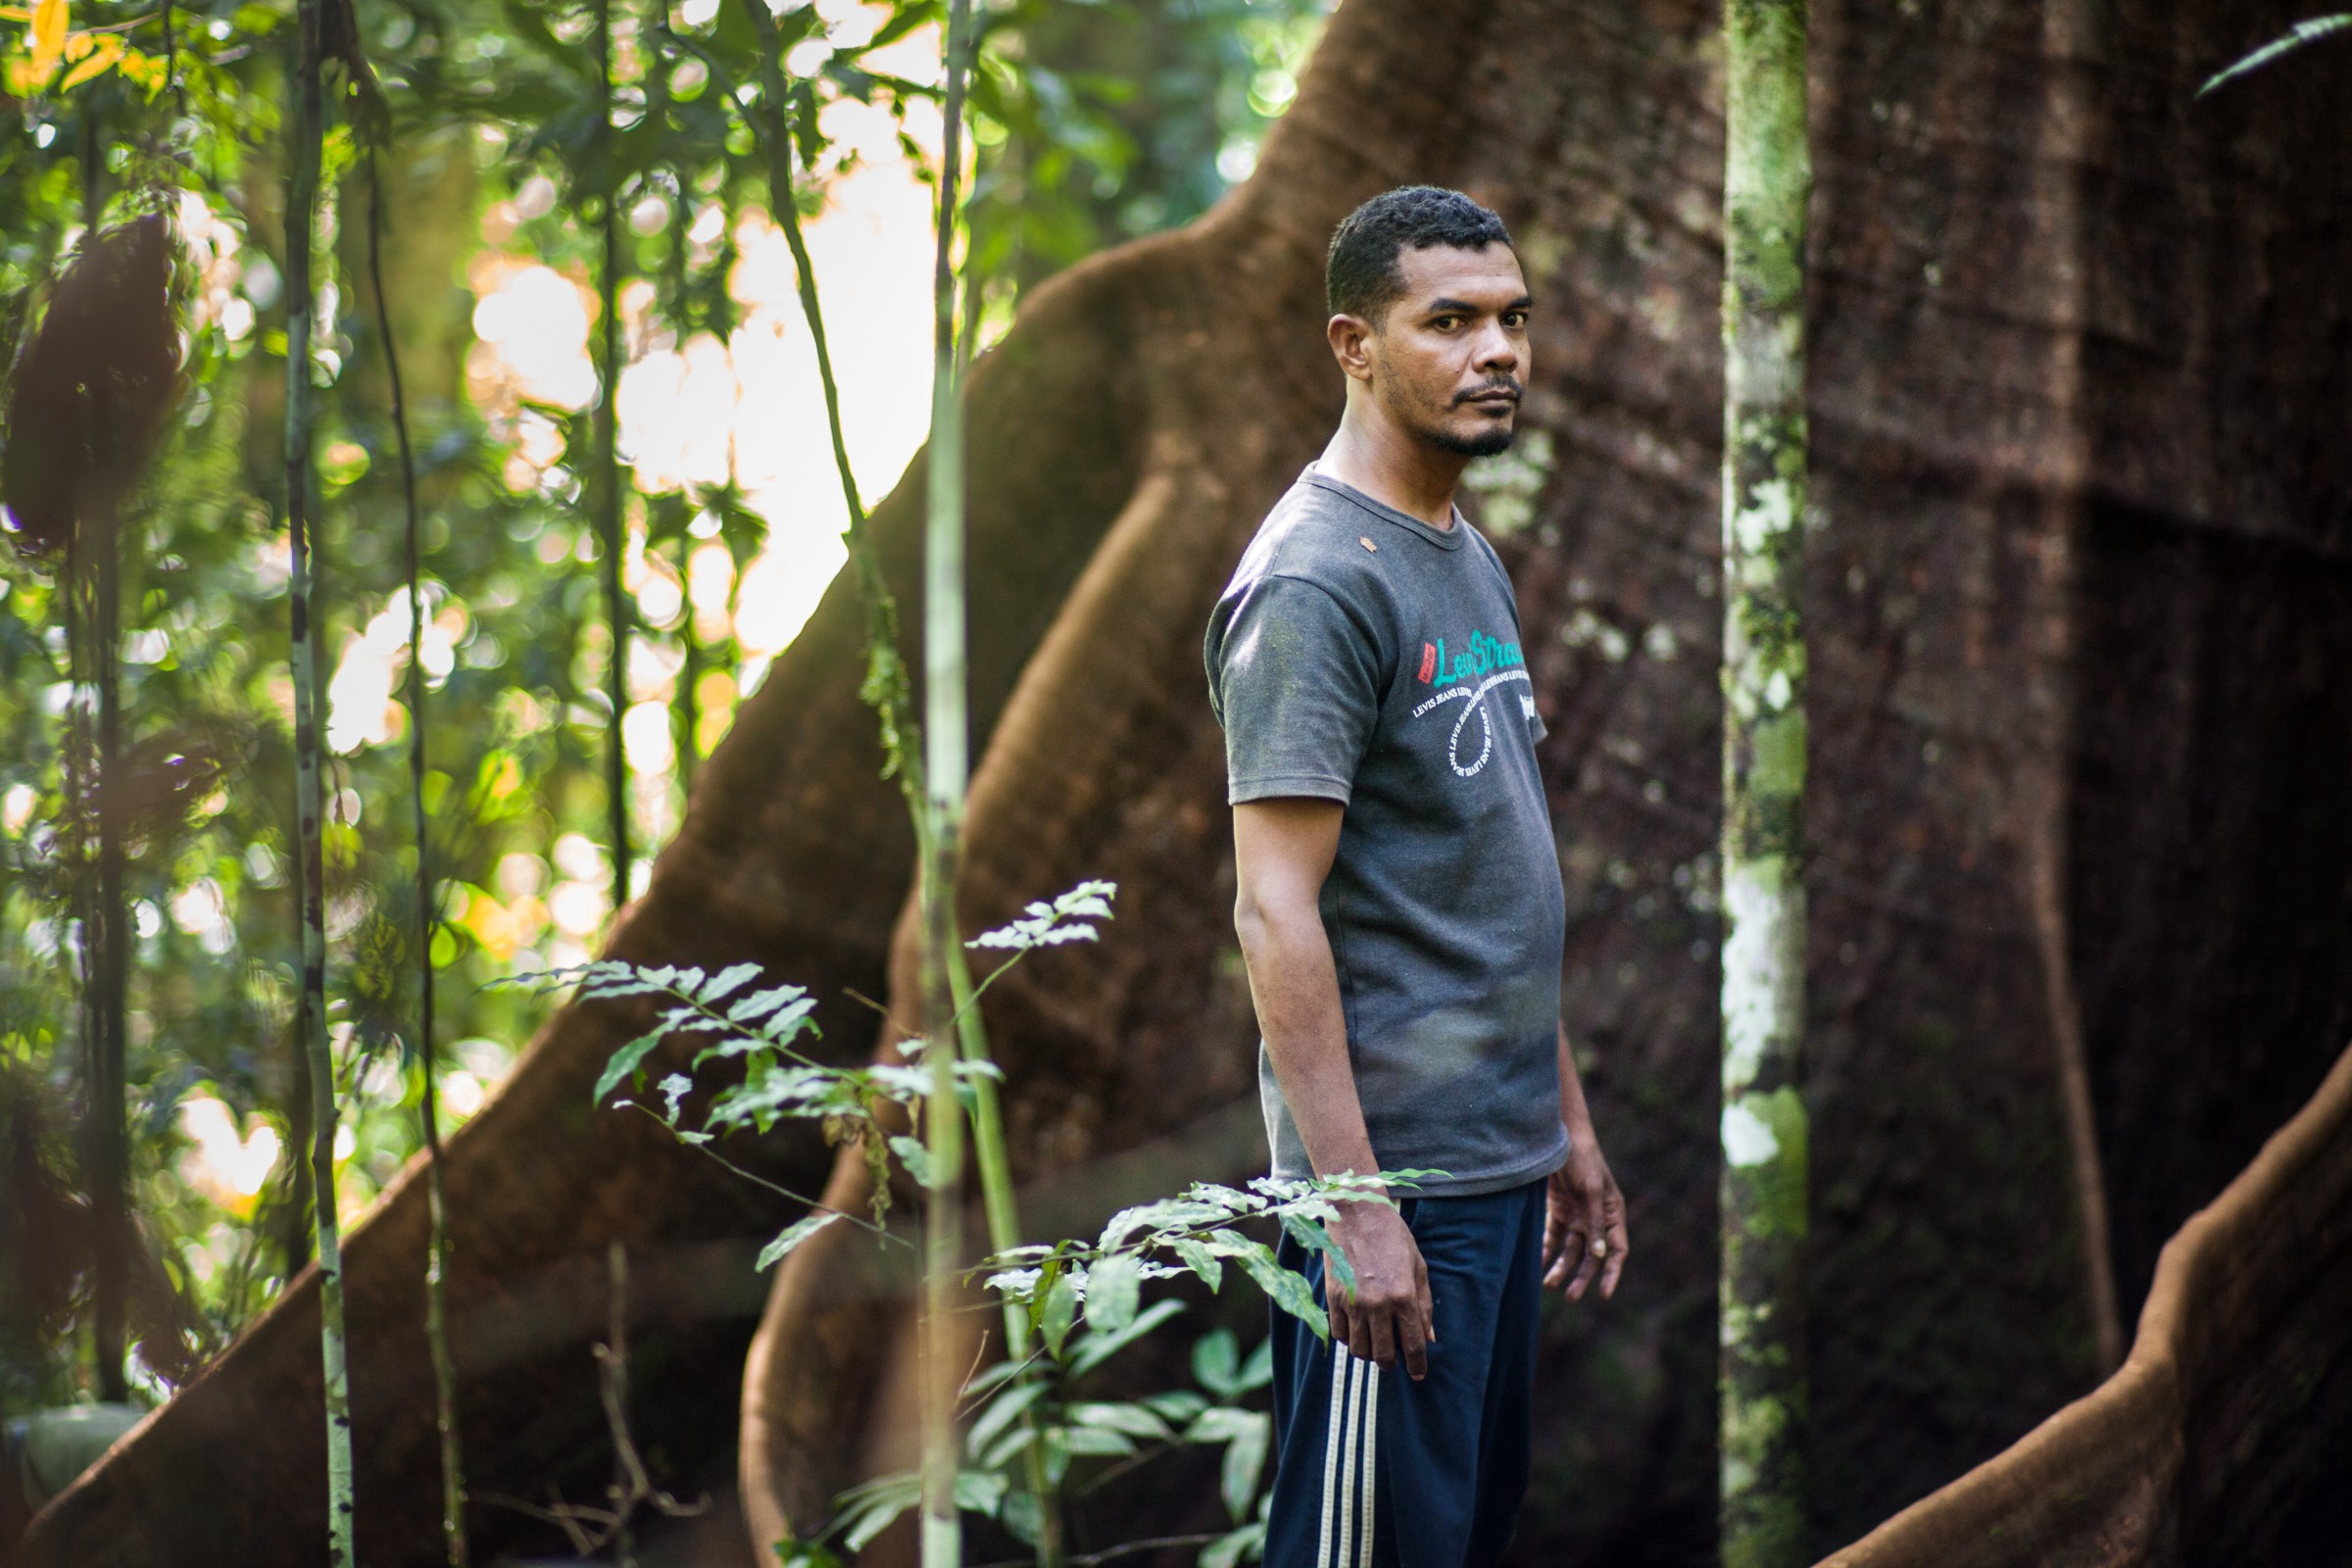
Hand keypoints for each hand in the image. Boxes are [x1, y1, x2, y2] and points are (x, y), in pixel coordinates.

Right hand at [1324, 1196, 1434, 1379]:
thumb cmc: (1393, 1237)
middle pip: (1384, 1354)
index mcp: (1403, 1295)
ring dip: (1369, 1353)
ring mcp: (1352, 1302)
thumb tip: (1429, 1338)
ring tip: (1375, 1345)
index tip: (1418, 1373)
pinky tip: (1358, 1330)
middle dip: (1391, 1364)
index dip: (1417, 1364)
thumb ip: (1424, 1306)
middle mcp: (1377, 1303)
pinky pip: (1340, 1334)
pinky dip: (1349, 1339)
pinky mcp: (1333, 1297)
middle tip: (1394, 1360)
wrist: (1357, 1213)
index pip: (1413, 1344)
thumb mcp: (1418, 1267)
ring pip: (1359, 1349)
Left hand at [1542, 1138, 1627, 1302]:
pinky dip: (1546, 1250)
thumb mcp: (1591, 1190)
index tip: (1603, 1294)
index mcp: (1613, 1214)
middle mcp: (1596, 1219)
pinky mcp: (1558, 1211)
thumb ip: (1595, 1222)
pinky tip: (1537, 1264)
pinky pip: (1552, 1237)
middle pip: (1592, 1256)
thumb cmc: (1582, 1158)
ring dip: (1561, 1268)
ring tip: (1548, 1284)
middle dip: (1582, 1277)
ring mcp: (1577, 1216)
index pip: (1617, 1251)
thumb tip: (1600, 1255)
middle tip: (1570, 1297)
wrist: (1558, 1136)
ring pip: (1571, 1251)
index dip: (1612, 1273)